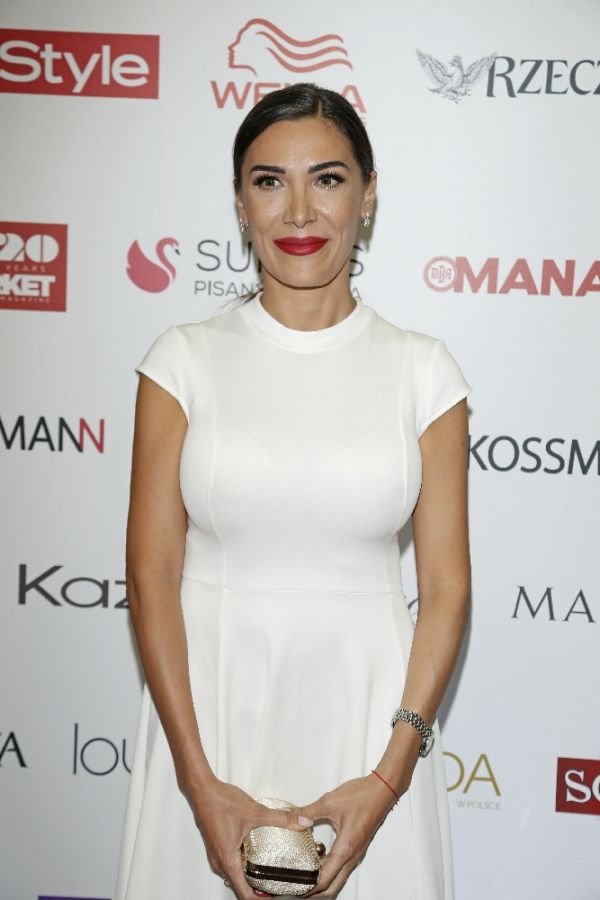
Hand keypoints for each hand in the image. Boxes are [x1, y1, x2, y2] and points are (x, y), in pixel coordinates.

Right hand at [183, 777, 306, 899]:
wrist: (201, 790)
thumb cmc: (220, 802)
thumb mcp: (255, 811)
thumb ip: (280, 818)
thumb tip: (300, 822)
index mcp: (228, 860)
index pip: (244, 894)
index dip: (261, 899)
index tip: (274, 896)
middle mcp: (219, 862)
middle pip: (240, 887)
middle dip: (258, 889)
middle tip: (276, 884)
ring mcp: (216, 855)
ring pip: (234, 875)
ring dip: (250, 877)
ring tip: (268, 871)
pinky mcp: (216, 846)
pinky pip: (230, 864)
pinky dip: (242, 865)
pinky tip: (254, 854)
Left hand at [299, 775, 398, 897]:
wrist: (382, 790)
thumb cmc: (361, 796)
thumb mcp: (329, 802)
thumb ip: (308, 812)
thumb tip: (292, 818)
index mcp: (345, 849)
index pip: (325, 880)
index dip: (308, 888)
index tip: (295, 887)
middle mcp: (352, 856)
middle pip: (332, 887)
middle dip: (315, 893)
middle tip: (297, 888)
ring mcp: (356, 854)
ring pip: (338, 879)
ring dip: (322, 883)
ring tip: (304, 877)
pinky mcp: (357, 848)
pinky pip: (342, 868)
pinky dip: (329, 872)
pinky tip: (317, 861)